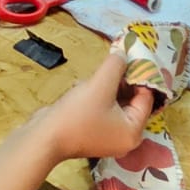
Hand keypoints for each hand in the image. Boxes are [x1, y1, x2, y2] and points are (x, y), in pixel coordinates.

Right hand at [36, 47, 155, 161]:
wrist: (43, 137)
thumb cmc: (77, 114)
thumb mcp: (100, 85)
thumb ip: (116, 66)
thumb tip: (124, 51)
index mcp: (134, 131)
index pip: (146, 97)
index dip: (140, 76)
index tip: (131, 56)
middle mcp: (125, 137)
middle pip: (132, 100)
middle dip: (120, 81)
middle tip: (111, 64)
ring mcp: (108, 136)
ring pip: (115, 102)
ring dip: (105, 87)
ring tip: (90, 81)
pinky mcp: (93, 132)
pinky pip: (102, 109)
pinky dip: (95, 97)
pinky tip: (81, 90)